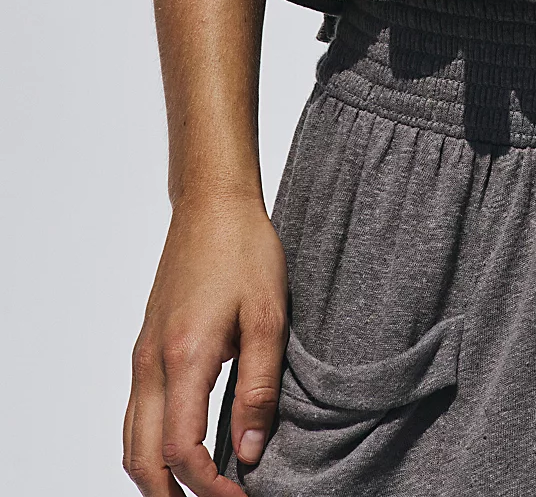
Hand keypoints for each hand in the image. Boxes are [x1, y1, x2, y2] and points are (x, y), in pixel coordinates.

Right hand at [123, 191, 288, 495]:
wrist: (212, 204)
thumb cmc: (245, 250)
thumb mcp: (269, 316)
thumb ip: (259, 388)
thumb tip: (248, 452)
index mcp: (184, 358)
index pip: (182, 452)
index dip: (210, 488)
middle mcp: (152, 364)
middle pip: (142, 460)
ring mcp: (143, 356)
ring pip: (131, 442)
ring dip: (156, 478)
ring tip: (196, 492)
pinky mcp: (146, 348)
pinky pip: (136, 415)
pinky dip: (150, 448)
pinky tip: (181, 452)